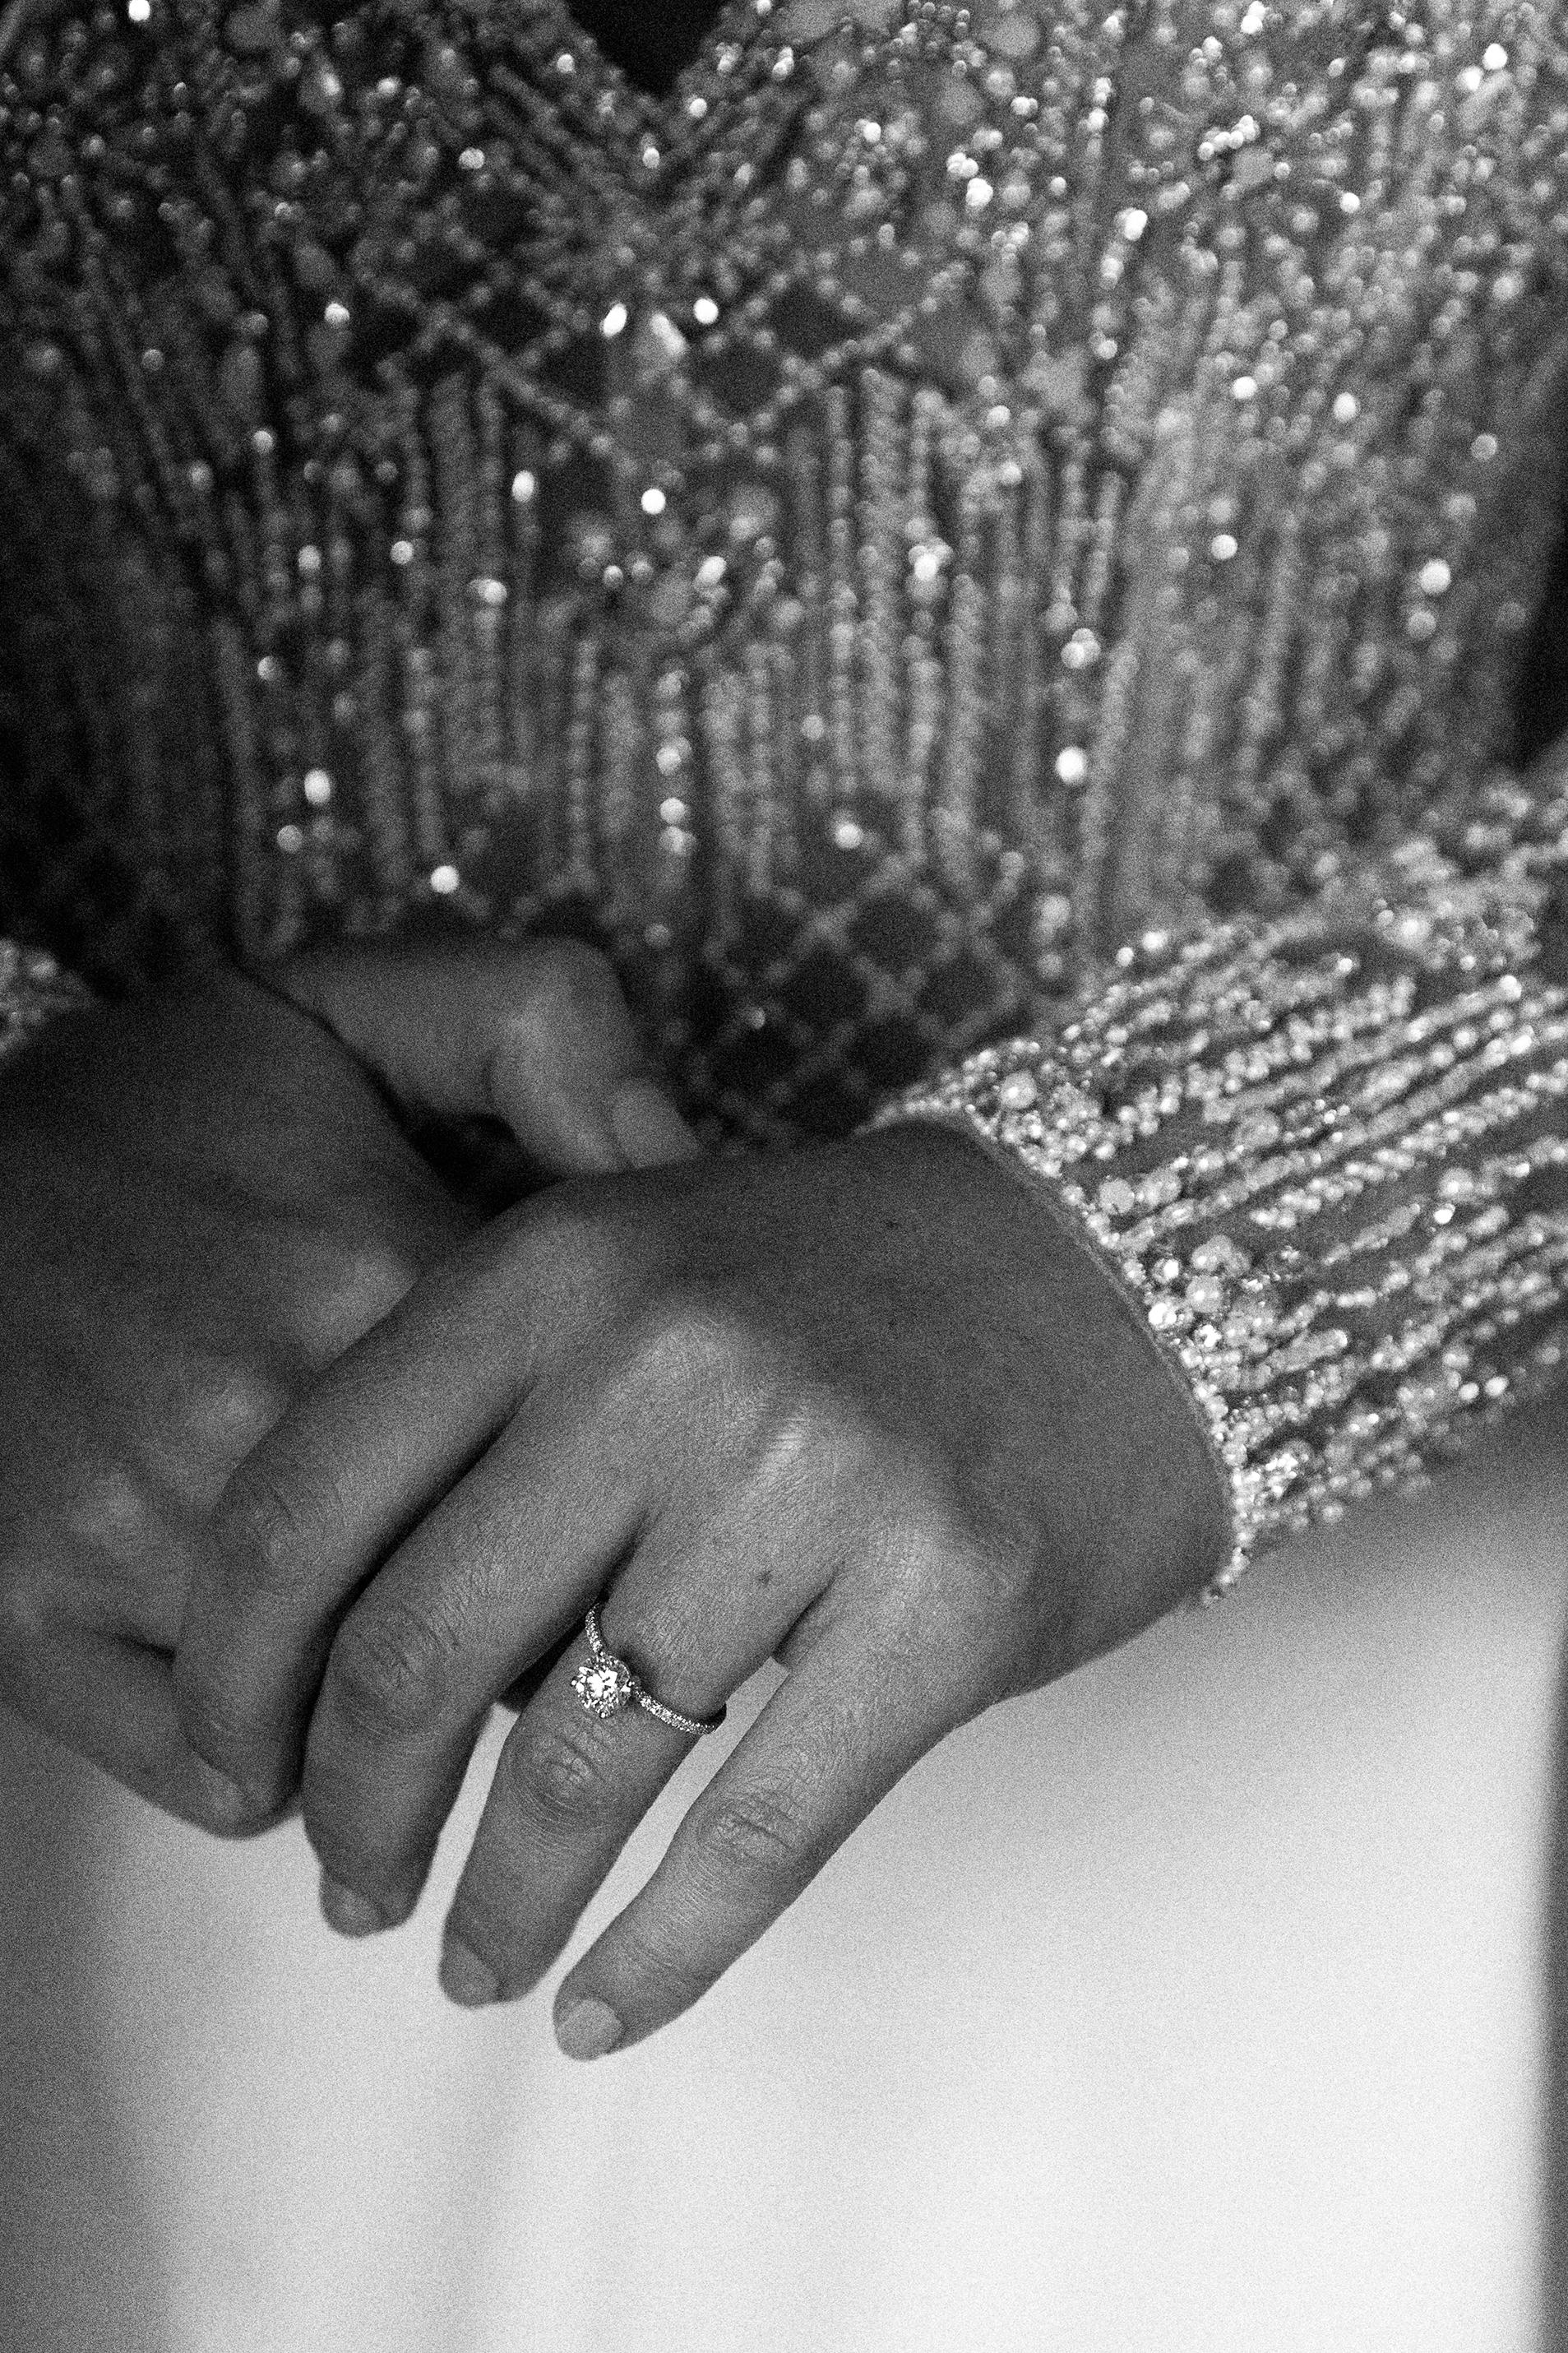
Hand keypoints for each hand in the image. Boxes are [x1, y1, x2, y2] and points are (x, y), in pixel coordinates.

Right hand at [0, 940, 694, 1828]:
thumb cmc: (157, 1100)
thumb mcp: (356, 1000)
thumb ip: (547, 1027)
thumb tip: (684, 1159)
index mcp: (378, 1267)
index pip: (598, 1450)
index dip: (637, 1481)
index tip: (647, 1492)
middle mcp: (266, 1413)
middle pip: (502, 1606)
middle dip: (555, 1624)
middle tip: (567, 1608)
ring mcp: (137, 1530)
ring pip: (367, 1715)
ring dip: (425, 1718)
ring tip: (444, 1676)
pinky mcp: (27, 1616)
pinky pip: (216, 1773)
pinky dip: (282, 1765)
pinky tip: (310, 1711)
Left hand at [176, 1120, 1227, 2046]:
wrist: (1120, 1252)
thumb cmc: (848, 1278)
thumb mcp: (636, 1255)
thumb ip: (480, 1396)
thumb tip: (325, 1642)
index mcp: (557, 1266)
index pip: (307, 1498)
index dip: (233, 1669)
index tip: (230, 1764)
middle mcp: (667, 1360)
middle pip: (417, 1654)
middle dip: (351, 1812)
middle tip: (346, 1882)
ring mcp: (817, 1479)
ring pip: (579, 1766)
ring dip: (496, 1904)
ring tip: (470, 1957)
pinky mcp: (950, 1599)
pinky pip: (758, 1832)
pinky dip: (662, 1953)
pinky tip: (605, 2006)